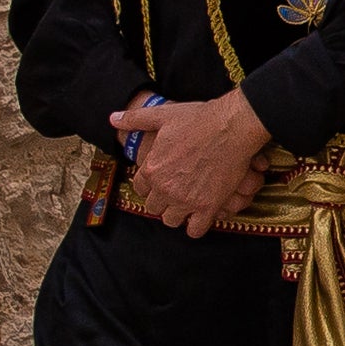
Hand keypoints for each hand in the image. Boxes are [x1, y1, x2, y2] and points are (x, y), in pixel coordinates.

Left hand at [107, 88, 271, 235]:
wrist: (232, 127)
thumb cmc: (198, 119)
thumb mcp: (162, 115)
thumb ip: (135, 119)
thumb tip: (113, 118)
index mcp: (151, 168)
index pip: (140, 189)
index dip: (150, 185)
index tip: (162, 181)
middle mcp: (164, 188)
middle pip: (154, 208)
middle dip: (163, 201)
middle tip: (177, 192)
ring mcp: (186, 200)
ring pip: (171, 221)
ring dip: (177, 214)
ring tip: (188, 204)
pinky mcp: (208, 206)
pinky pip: (195, 230)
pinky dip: (196, 226)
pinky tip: (202, 214)